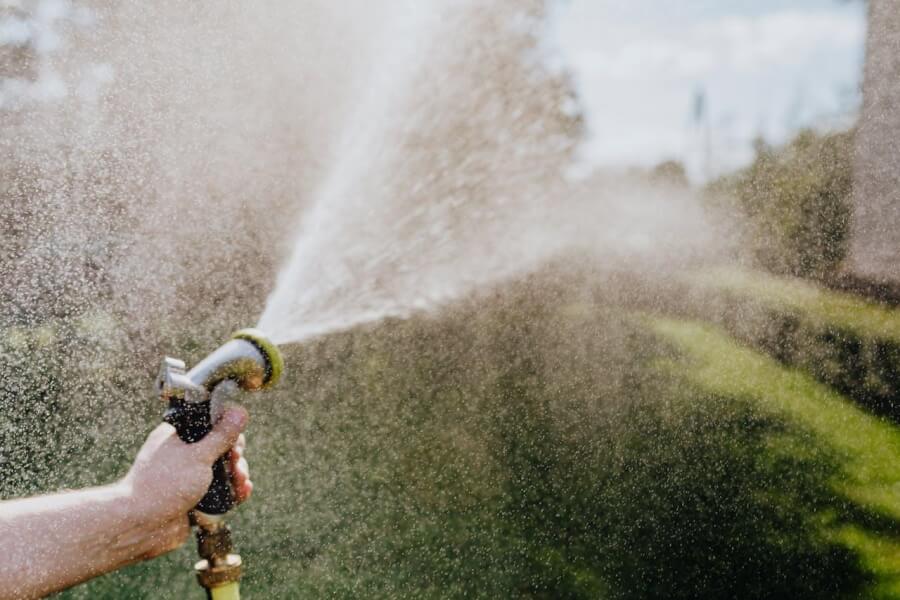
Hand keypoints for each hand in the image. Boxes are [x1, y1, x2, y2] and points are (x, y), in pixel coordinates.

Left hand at [121, 407, 251, 557]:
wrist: (141, 526)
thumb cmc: (163, 485)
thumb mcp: (198, 456)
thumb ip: (222, 435)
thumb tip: (240, 411)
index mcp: (176, 436)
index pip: (210, 425)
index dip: (228, 432)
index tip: (234, 443)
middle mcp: (182, 454)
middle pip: (220, 448)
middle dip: (235, 457)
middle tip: (236, 464)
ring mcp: (188, 477)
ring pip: (222, 470)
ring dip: (237, 475)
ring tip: (241, 483)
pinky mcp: (193, 497)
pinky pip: (219, 490)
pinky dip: (232, 491)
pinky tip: (242, 492)